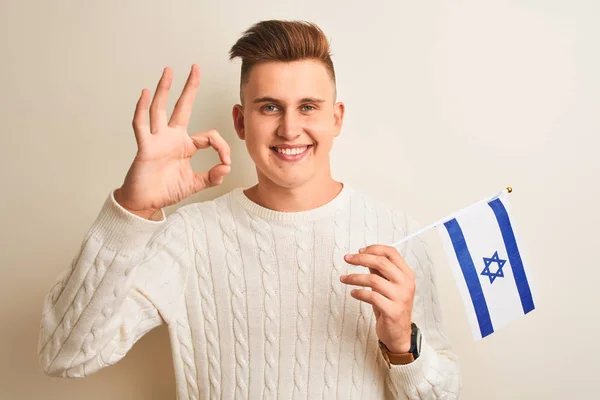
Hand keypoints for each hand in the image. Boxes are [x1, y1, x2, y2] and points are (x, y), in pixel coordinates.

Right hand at [115, 65, 230, 218]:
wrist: (145, 202)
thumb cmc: (165, 190)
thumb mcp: (194, 184)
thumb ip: (211, 177)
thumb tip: (226, 168)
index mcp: (185, 146)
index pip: (209, 136)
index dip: (221, 147)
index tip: (227, 161)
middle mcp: (171, 138)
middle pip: (182, 107)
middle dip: (189, 87)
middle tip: (195, 68)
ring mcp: (157, 140)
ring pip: (160, 109)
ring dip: (164, 90)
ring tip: (168, 71)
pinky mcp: (145, 147)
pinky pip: (141, 125)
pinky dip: (142, 109)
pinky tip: (145, 93)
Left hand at [341, 245, 415, 352]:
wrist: (398, 333)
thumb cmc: (392, 307)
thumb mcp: (388, 285)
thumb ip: (379, 271)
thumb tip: (364, 255)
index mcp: (407, 274)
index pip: (391, 253)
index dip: (374, 249)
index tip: (359, 251)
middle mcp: (406, 283)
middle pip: (381, 263)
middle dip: (360, 259)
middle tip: (347, 259)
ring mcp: (400, 297)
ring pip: (373, 280)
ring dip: (355, 277)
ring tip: (345, 278)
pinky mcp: (392, 310)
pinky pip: (371, 297)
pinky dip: (359, 293)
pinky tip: (353, 293)